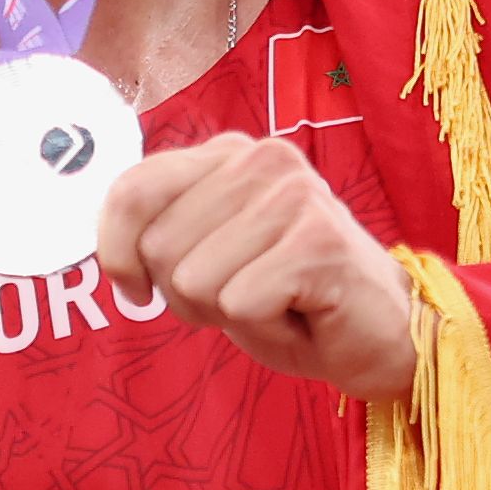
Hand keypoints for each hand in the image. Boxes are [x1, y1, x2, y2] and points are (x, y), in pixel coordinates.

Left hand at [96, 131, 419, 397]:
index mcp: (229, 154)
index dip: (116, 250)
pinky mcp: (318, 242)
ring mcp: (293, 196)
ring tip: (274, 302)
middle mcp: (262, 160)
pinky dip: (262, 327)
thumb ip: (161, 231)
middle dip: (184, 294)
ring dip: (224, 313)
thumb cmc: (288, 297)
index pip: (131, 189)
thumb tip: (110, 252)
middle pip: (157, 246)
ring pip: (192, 280)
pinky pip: (237, 305)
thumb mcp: (208, 254)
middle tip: (243, 295)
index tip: (136, 286)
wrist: (380, 335)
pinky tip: (299, 313)